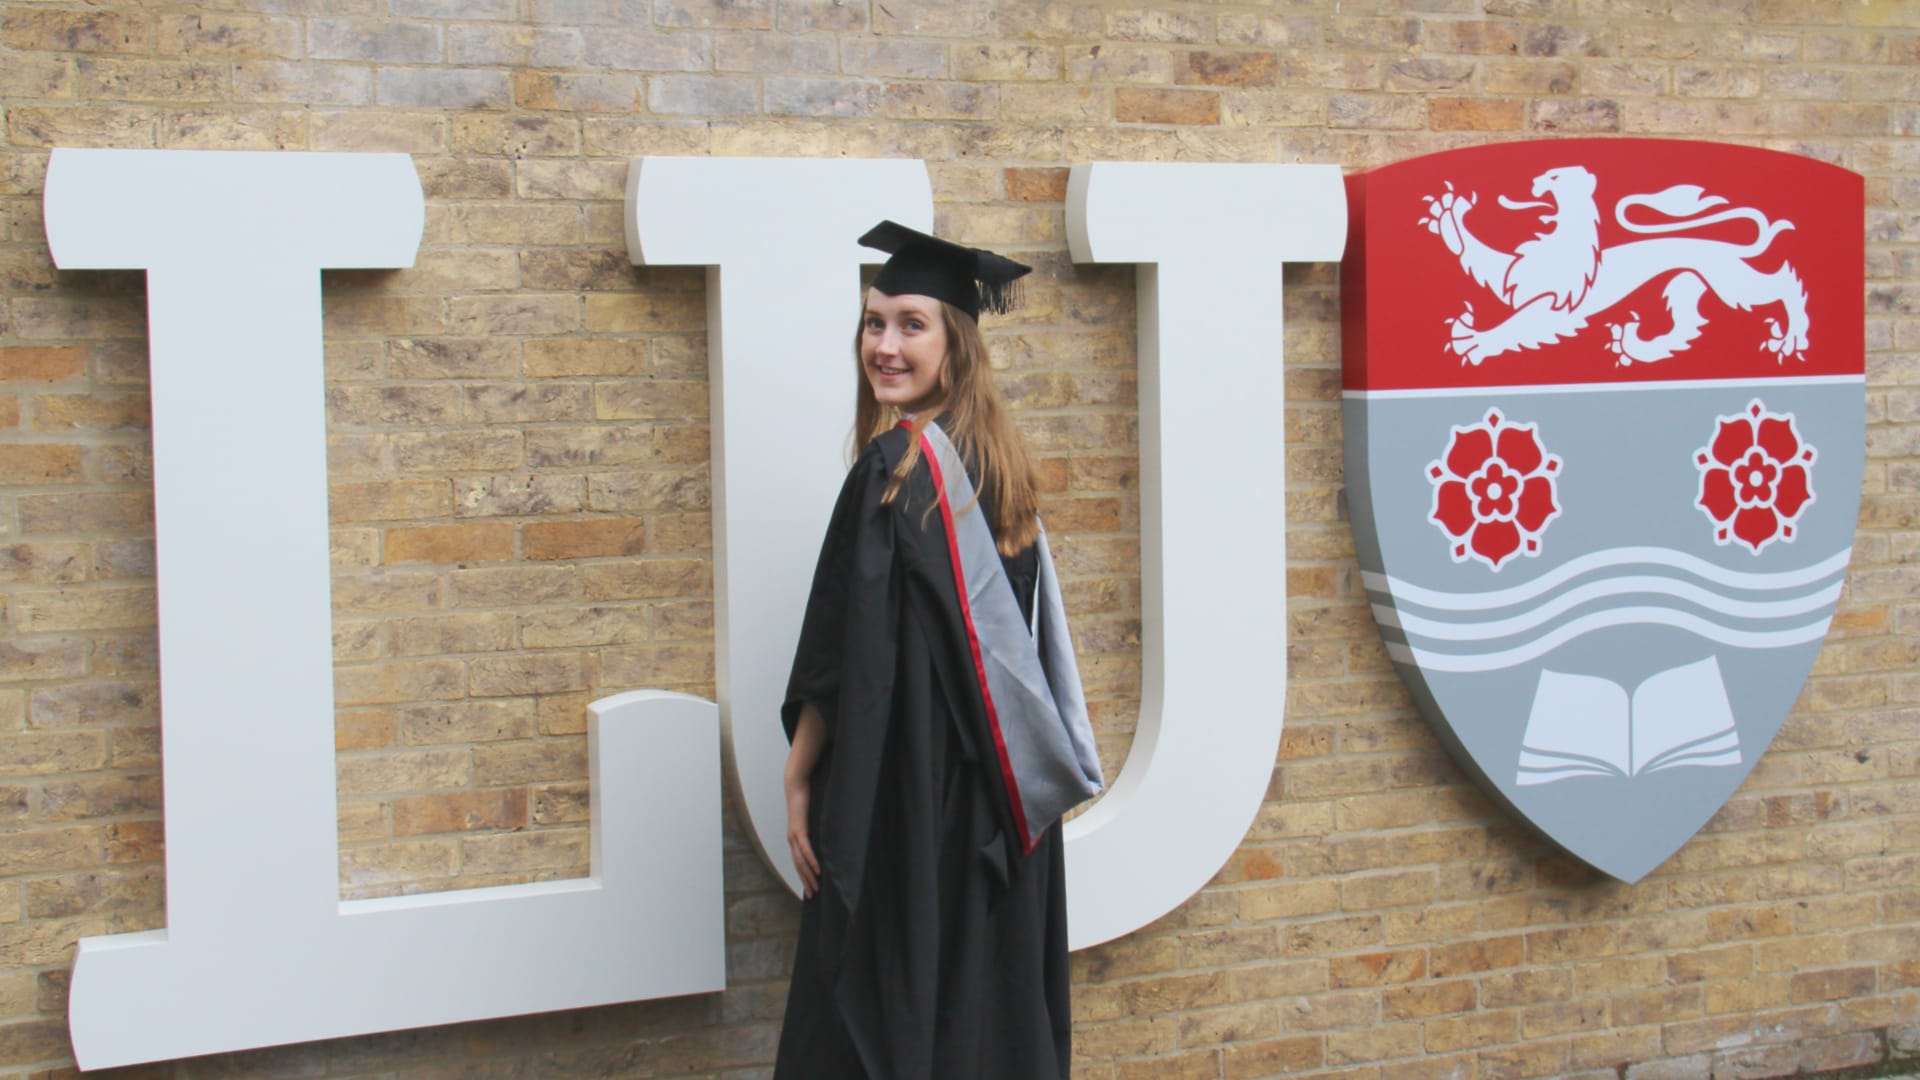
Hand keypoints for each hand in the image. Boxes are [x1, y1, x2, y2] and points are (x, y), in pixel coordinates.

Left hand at [785, 772, 820, 898]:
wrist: (795, 786)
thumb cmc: (805, 799)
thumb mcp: (812, 817)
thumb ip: (817, 826)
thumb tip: (828, 833)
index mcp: (795, 839)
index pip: (799, 862)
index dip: (804, 876)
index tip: (811, 888)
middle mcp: (792, 840)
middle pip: (799, 866)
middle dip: (806, 882)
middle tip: (813, 896)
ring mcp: (794, 836)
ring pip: (801, 862)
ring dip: (809, 876)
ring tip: (816, 888)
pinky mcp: (799, 830)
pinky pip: (805, 850)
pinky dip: (811, 861)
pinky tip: (817, 871)